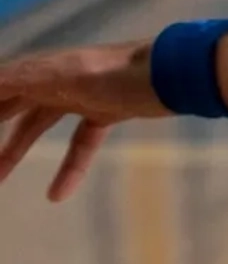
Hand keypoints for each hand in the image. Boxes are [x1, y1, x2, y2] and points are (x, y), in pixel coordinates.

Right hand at [0, 42, 165, 200]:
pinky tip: (56, 196)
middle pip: (12, 104)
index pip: (0, 86)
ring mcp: (82, 93)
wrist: (174, 73)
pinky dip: (68, 167)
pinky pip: (79, 142)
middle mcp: (57, 77)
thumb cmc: (120, 71)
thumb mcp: (64, 76)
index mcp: (42, 67)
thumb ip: (21, 78)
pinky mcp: (107, 110)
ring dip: (16, 150)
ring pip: (39, 125)